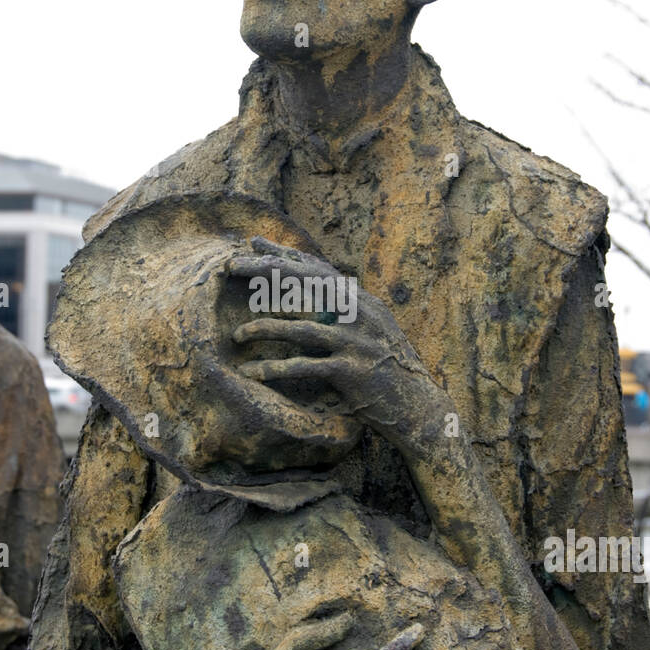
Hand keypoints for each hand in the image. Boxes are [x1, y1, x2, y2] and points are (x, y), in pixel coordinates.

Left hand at [227, 243, 436, 443]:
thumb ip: (352, 307)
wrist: (418, 406)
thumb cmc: (390, 369)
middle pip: (304, 284)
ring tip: (236, 335)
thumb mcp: (375, 328)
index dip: (284, 254)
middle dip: (265, 272)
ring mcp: (356, 342)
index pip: (317, 269)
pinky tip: (253, 373)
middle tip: (231, 267)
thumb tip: (332, 284)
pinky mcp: (351, 371)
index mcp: (362, 301)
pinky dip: (276, 370)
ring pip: (299, 329)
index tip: (253, 243)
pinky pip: (305, 367)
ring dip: (263, 330)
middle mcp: (360, 314)